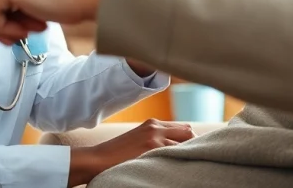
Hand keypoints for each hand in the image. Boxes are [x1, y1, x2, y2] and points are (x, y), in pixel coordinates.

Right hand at [67, 119, 195, 186]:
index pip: (183, 128)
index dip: (191, 140)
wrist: (97, 159)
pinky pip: (176, 153)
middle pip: (189, 132)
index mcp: (152, 123)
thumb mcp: (138, 140)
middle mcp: (156, 127)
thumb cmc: (116, 155)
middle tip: (195, 159)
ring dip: (189, 154)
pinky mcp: (151, 148)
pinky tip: (179, 168)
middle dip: (195, 144)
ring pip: (185, 143)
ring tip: (189, 165)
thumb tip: (175, 148)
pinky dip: (180, 160)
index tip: (193, 152)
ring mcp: (155, 137)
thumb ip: (155, 139)